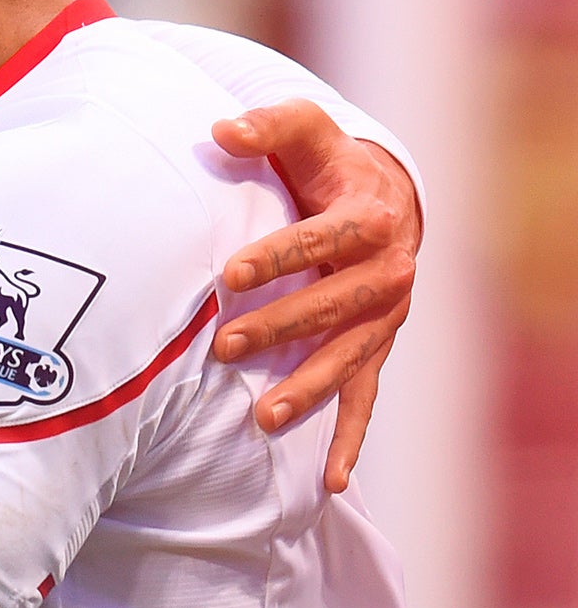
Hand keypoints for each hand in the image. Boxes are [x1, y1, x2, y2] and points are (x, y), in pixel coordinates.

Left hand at [209, 98, 420, 493]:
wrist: (382, 196)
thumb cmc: (326, 162)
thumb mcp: (303, 131)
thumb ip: (265, 126)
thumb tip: (219, 131)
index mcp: (371, 218)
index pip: (321, 240)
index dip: (276, 256)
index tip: (229, 275)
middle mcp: (387, 273)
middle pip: (332, 305)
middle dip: (280, 328)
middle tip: (224, 347)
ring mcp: (385, 318)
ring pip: (348, 358)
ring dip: (308, 389)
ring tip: (265, 416)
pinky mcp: (377, 347)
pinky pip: (366, 397)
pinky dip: (351, 438)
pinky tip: (332, 480)